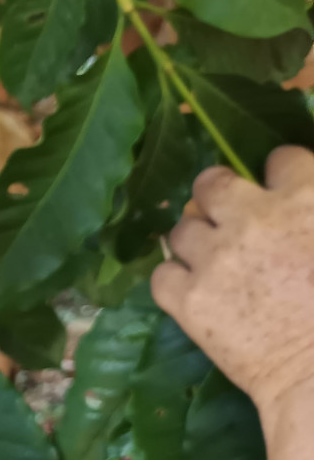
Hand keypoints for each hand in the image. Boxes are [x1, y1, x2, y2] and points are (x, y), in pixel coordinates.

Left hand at [151, 146, 313, 416]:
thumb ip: (312, 213)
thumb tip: (296, 211)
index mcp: (305, 198)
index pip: (280, 160)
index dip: (277, 178)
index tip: (278, 195)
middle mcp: (252, 219)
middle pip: (212, 184)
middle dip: (217, 196)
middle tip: (226, 219)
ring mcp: (215, 258)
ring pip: (183, 229)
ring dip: (195, 242)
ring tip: (212, 262)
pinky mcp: (188, 299)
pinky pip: (161, 275)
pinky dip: (174, 282)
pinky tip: (192, 292)